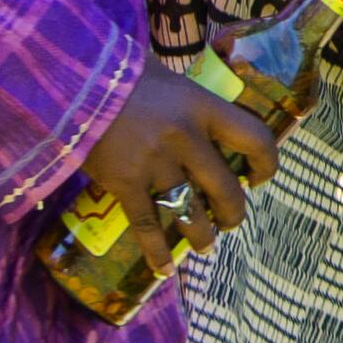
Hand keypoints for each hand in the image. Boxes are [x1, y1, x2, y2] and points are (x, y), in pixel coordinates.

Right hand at [79, 62, 276, 260]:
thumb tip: (209, 118)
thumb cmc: (125, 73)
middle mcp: (187, 137)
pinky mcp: (124, 183)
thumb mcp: (172, 80)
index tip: (260, 177)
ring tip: (204, 245)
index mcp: (203, 106)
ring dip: (201, 235)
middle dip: (233, 212)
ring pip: (190, 212)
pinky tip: (163, 269)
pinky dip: (156, 252)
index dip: (266, 163)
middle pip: (225, 187)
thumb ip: (192, 103)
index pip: (254, 137)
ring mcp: (155, 163)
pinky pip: (147, 225)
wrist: (76, 81)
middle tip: (231, 221)